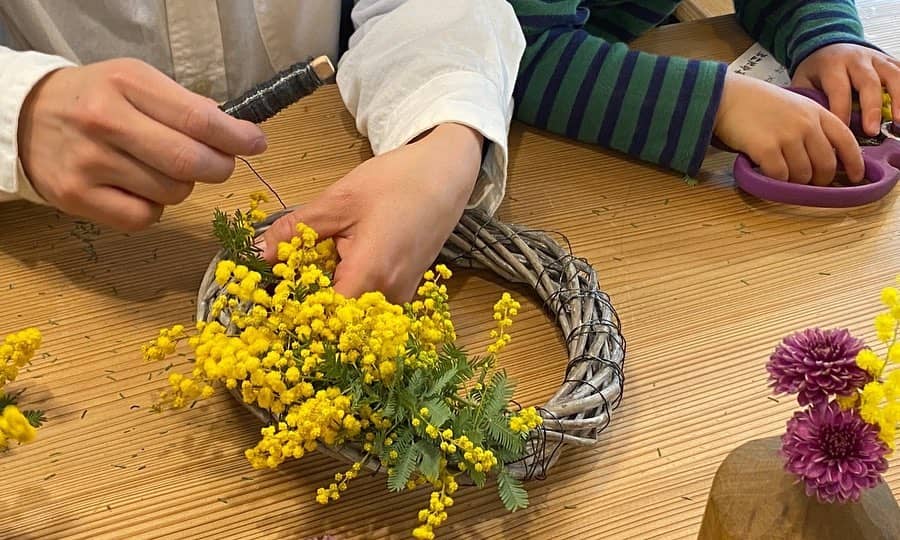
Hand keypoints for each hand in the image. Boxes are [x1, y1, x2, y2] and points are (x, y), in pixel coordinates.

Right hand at [18, 58, 266, 230]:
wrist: (25, 118)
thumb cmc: (96, 99)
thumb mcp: (136, 82)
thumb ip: (185, 105)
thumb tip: (236, 131)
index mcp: (127, 84)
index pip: (198, 119)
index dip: (236, 137)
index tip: (256, 143)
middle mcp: (105, 121)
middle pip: (189, 162)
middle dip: (219, 167)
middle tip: (220, 164)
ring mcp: (89, 162)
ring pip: (172, 192)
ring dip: (182, 187)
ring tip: (160, 169)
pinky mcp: (77, 197)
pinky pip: (145, 217)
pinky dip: (154, 208)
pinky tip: (139, 189)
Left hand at [259, 123, 482, 302]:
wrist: (445, 174)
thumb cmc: (397, 182)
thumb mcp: (339, 199)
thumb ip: (295, 229)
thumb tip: (258, 253)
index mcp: (372, 275)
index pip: (323, 319)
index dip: (294, 312)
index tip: (271, 299)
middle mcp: (390, 296)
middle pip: (337, 318)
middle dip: (308, 303)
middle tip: (287, 276)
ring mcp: (401, 296)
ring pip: (353, 311)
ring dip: (329, 295)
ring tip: (315, 263)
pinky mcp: (406, 291)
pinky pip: (369, 302)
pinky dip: (349, 289)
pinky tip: (340, 262)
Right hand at [714, 73, 863, 185]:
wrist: (728, 96)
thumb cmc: (757, 103)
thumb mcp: (795, 105)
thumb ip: (813, 125)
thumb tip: (823, 156)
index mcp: (817, 112)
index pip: (847, 141)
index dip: (854, 163)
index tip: (855, 177)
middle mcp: (807, 124)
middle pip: (826, 165)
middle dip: (819, 180)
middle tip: (809, 183)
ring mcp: (788, 136)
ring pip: (803, 175)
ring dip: (795, 182)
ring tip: (784, 176)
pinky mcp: (767, 148)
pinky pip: (780, 176)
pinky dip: (776, 180)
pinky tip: (768, 173)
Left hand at [793, 43, 899, 135]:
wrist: (828, 46)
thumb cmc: (816, 71)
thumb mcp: (803, 82)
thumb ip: (809, 100)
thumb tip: (815, 128)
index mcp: (832, 65)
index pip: (839, 90)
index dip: (842, 112)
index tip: (843, 133)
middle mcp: (856, 59)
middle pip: (868, 82)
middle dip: (871, 108)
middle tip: (872, 131)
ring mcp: (877, 58)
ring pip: (893, 75)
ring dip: (899, 99)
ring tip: (899, 121)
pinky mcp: (889, 60)